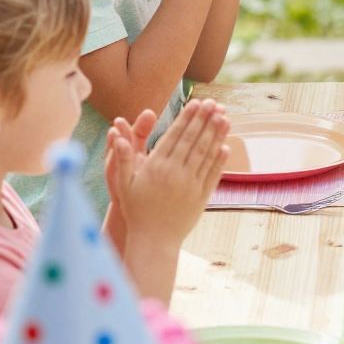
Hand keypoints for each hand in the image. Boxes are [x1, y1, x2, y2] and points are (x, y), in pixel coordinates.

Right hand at [108, 97, 230, 251]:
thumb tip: (117, 137)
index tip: (196, 103)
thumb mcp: (123, 184)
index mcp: (157, 166)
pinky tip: (225, 147)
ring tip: (225, 118)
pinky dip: (220, 160)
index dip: (187, 118)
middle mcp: (176, 173)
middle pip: (193, 141)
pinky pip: (212, 174)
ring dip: (216, 135)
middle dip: (204, 120)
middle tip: (214, 103)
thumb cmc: (136, 210)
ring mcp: (191, 185)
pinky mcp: (201, 197)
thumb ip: (122, 159)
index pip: (175, 136)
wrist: (153, 240)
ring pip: (206, 155)